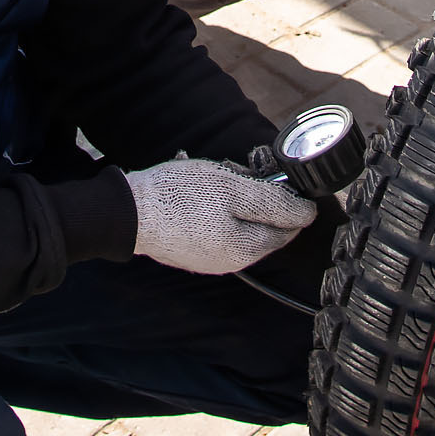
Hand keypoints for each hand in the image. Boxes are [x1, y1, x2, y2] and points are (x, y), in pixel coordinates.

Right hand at [125, 157, 317, 275]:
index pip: (289, 227)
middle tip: (236, 172)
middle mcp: (232, 263)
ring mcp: (209, 260)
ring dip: (234, 198)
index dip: (288, 197)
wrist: (127, 213)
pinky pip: (216, 228)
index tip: (271, 176)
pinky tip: (198, 191)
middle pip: (262, 225)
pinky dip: (215, 207)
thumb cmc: (178, 197)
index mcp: (246, 250)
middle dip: (256, 196)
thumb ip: (274, 202)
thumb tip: (307, 213)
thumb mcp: (233, 188)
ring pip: (239, 224)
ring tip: (214, 177)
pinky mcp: (192, 251)